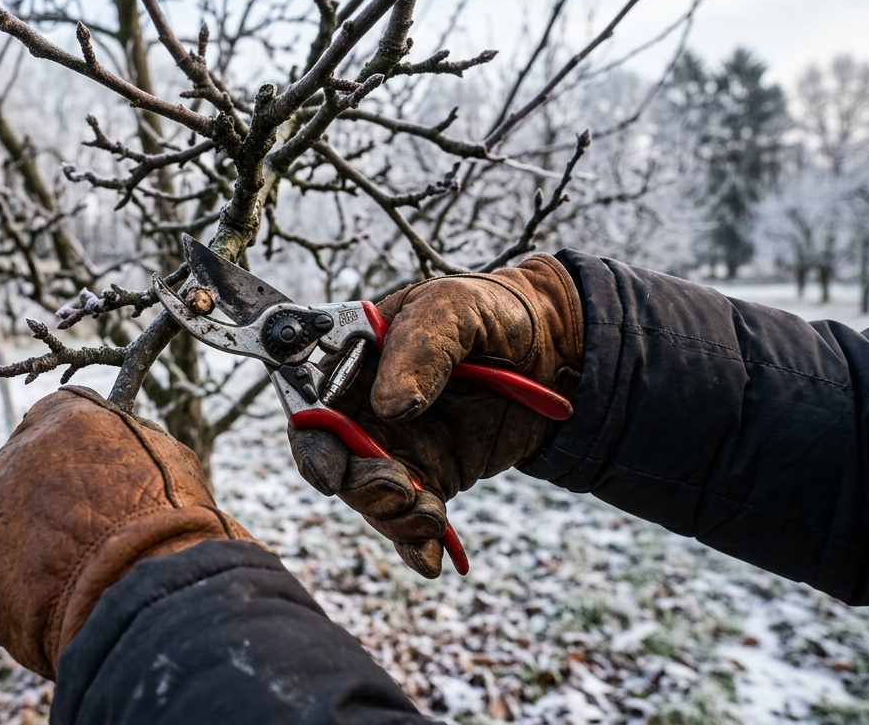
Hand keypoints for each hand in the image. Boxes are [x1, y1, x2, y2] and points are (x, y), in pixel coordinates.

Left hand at [0, 386, 255, 679]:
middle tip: (76, 550)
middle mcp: (13, 453)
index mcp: (66, 417)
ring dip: (15, 558)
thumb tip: (138, 457)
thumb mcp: (168, 465)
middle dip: (39, 512)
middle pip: (16, 478)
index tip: (88, 495)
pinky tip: (26, 620)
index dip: (69, 467)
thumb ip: (137, 453)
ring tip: (59, 591)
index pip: (51, 427)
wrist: (142, 584)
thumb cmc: (170, 526)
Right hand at [289, 254, 583, 576]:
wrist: (555, 350)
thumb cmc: (493, 314)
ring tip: (435, 515)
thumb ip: (420, 348)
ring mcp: (398, 446)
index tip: (332, 475)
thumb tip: (390, 405)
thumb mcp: (457, 308)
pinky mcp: (431, 477)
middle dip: (360, 489)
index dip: (314, 447)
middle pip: (336, 465)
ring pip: (370, 499)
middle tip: (400, 491)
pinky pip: (410, 520)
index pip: (313, 409)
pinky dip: (415, 546)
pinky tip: (431, 560)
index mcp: (356, 363)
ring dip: (394, 519)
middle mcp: (366, 410)